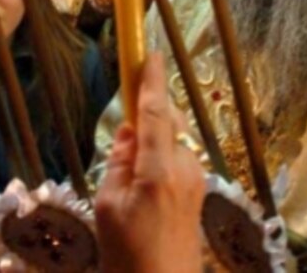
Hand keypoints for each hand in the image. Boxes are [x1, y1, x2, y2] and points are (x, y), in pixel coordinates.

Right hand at [95, 52, 204, 272]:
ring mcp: (197, 178)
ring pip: (173, 140)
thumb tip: (129, 130)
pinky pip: (177, 158)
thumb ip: (119, 161)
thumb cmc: (127, 255)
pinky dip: (160, 156)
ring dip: (154, 140)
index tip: (150, 53)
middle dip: (149, 116)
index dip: (151, 80)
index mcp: (159, 170)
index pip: (156, 112)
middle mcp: (185, 167)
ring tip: (128, 179)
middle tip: (123, 144)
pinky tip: (144, 186)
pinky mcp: (199, 189)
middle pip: (168, 122)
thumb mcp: (107, 206)